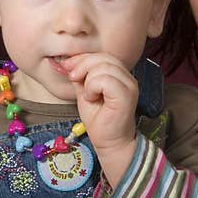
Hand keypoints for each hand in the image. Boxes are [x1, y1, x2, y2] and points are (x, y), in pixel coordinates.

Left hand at [61, 53, 138, 187]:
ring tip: (88, 94)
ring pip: (104, 67)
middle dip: (82, 65)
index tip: (67, 67)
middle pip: (103, 57)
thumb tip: (67, 62)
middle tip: (73, 79)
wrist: (109, 142)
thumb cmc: (99, 119)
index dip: (82, 57)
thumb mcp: (84, 91)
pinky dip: (93, 87)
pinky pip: (105, 80)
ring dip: (88, 80)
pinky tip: (92, 98)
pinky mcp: (126, 95)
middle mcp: (127, 77)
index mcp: (119, 74)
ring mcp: (129, 85)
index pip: (101, 54)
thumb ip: (80, 76)